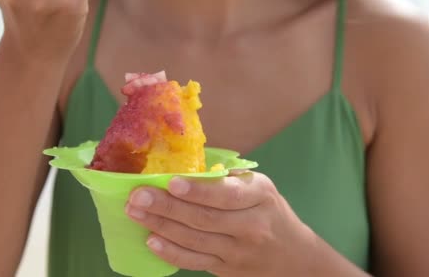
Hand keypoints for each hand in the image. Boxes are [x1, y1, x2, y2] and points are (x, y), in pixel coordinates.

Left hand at [125, 172, 316, 275]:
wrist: (294, 257)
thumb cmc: (270, 212)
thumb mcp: (260, 187)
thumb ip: (228, 177)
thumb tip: (185, 163)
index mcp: (260, 197)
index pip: (226, 195)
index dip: (198, 191)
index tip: (171, 182)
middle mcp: (250, 226)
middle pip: (204, 218)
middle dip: (167, 207)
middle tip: (138, 196)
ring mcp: (237, 252)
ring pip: (194, 240)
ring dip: (160, 225)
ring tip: (135, 212)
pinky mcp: (225, 270)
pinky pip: (194, 262)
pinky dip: (170, 252)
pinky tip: (151, 240)